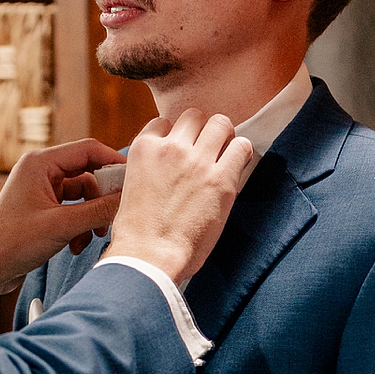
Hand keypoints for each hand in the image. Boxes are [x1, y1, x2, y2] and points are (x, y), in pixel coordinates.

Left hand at [0, 140, 125, 321]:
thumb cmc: (13, 243)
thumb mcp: (62, 226)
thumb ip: (98, 210)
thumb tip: (129, 199)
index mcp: (40, 163)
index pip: (88, 150)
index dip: (114, 162)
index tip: (134, 179)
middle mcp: (40, 171)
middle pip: (88, 173)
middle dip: (102, 198)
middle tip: (115, 215)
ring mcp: (41, 190)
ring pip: (83, 195)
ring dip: (91, 216)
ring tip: (93, 237)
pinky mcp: (43, 208)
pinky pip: (73, 209)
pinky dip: (79, 226)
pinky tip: (76, 246)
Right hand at [107, 109, 253, 288]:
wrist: (149, 256)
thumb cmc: (138, 234)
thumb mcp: (132, 189)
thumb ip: (149, 170)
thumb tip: (166, 170)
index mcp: (144, 149)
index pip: (165, 122)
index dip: (176, 136)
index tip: (182, 150)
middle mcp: (170, 148)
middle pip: (194, 116)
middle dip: (201, 130)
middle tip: (207, 150)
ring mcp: (196, 161)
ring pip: (220, 123)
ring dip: (224, 136)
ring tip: (224, 154)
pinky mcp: (221, 179)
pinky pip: (242, 147)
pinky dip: (242, 152)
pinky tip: (238, 164)